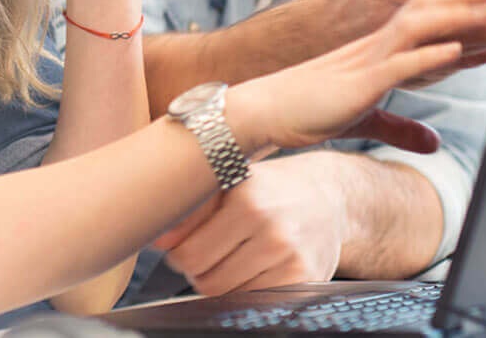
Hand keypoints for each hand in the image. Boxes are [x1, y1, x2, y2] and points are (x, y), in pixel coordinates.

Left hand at [152, 155, 344, 294]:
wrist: (328, 196)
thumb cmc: (267, 189)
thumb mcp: (228, 184)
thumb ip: (190, 211)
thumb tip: (157, 240)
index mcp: (247, 200)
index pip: (189, 255)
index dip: (179, 256)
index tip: (184, 248)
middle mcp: (273, 230)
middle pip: (207, 281)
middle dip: (199, 273)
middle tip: (207, 256)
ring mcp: (292, 258)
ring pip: (230, 295)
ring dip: (222, 283)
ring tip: (232, 259)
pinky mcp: (306, 279)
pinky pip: (256, 301)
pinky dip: (247, 291)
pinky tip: (252, 270)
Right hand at [228, 0, 485, 155]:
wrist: (261, 111)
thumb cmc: (307, 112)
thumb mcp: (364, 120)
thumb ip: (401, 129)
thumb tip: (434, 144)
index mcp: (380, 50)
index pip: (428, 21)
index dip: (463, 9)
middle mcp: (376, 46)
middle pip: (428, 11)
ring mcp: (368, 62)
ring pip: (418, 29)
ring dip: (458, 17)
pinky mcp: (359, 84)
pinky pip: (397, 65)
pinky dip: (427, 56)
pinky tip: (454, 49)